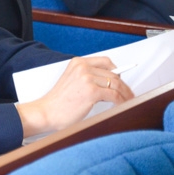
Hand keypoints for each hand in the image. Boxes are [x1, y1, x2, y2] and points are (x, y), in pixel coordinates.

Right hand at [16, 56, 132, 136]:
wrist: (46, 112)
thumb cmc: (58, 102)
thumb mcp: (71, 81)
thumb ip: (87, 77)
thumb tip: (110, 82)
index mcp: (77, 62)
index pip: (106, 62)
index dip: (117, 71)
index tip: (122, 80)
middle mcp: (82, 67)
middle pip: (113, 74)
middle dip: (123, 86)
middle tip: (128, 94)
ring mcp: (87, 78)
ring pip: (116, 84)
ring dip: (125, 94)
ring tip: (128, 101)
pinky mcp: (91, 91)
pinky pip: (114, 95)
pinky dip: (121, 101)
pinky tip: (122, 105)